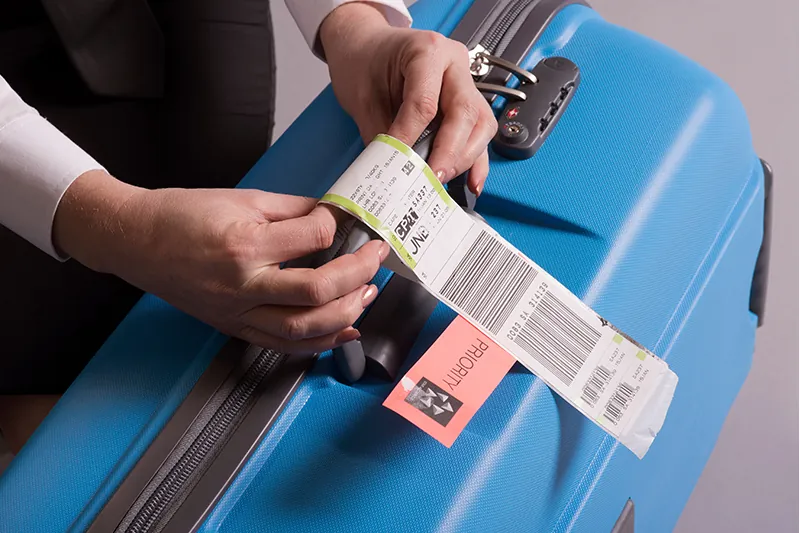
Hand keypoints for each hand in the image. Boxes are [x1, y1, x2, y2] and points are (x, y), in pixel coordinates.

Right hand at [53, 170, 388, 353]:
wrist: (135, 240)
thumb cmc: (182, 215)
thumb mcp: (242, 198)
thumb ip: (292, 210)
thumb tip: (332, 214)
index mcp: (245, 244)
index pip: (314, 238)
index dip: (339, 225)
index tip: (349, 219)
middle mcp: (243, 285)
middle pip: (318, 291)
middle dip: (358, 274)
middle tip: (377, 258)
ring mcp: (238, 313)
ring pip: (304, 330)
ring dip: (345, 314)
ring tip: (367, 294)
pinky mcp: (234, 327)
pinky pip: (283, 345)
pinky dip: (319, 343)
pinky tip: (344, 331)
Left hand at [320, 3, 496, 194]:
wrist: (366, 48)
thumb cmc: (365, 62)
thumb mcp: (363, 96)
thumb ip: (380, 134)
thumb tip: (393, 170)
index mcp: (427, 51)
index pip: (425, 102)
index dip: (411, 136)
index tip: (398, 161)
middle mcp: (454, 64)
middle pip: (465, 114)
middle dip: (450, 152)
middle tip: (431, 177)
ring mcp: (465, 84)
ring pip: (481, 125)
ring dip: (466, 158)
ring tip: (443, 180)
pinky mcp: (467, 104)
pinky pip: (480, 133)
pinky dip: (476, 160)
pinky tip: (471, 182)